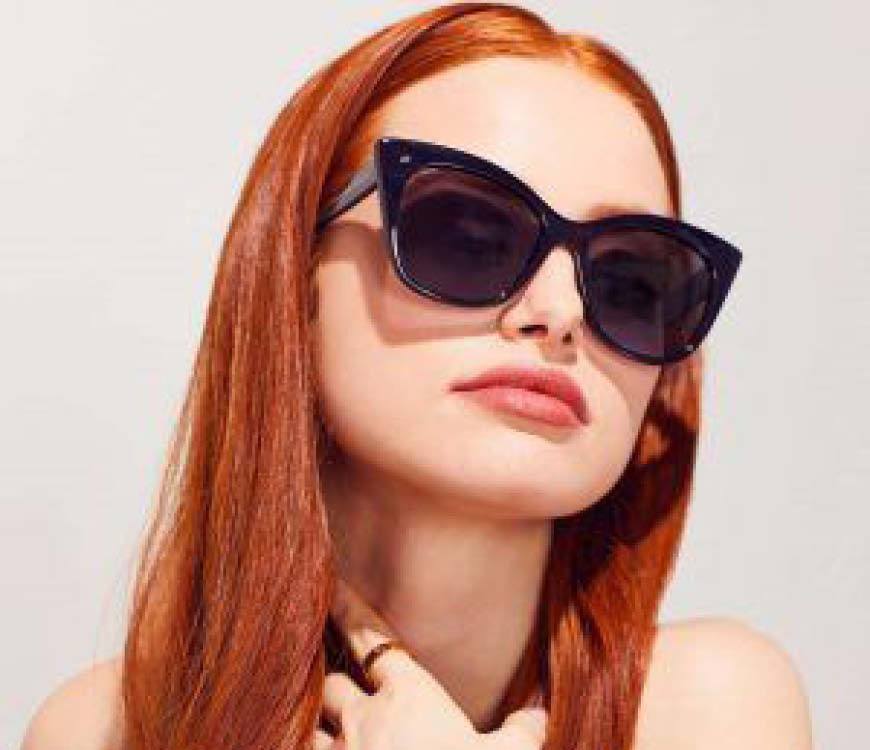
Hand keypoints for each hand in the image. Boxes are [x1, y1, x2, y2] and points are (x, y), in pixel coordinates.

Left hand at [313, 577, 547, 749]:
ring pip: (308, 729)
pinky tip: (291, 743)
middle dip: (335, 686)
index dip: (350, 610)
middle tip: (338, 690)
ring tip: (316, 731)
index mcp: (409, 698)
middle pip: (332, 684)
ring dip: (313, 729)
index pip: (373, 640)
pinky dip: (296, 747)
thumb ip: (522, 734)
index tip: (332, 586)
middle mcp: (365, 721)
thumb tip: (539, 715)